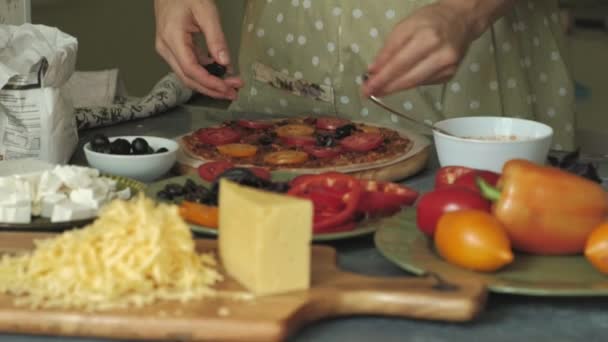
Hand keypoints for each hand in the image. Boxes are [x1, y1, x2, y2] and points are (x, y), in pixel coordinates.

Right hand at [154, 0, 242, 98]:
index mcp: (172, 38)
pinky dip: (204, 73)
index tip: (228, 88)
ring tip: (230, 86)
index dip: (210, 83)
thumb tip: (226, 63)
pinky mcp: (172, 50)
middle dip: (211, 89)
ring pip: (187, 75)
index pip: (190, 69)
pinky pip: (188, 67)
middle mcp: (166, 49)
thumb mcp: (206, 12)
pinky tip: (220, 74)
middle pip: (188, 78)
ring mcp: (167, 50)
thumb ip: (216, 38)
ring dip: (208, 84)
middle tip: (233, 93)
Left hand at [363, 1, 479, 96]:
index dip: (382, 78)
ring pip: (415, 83)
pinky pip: (424, 83)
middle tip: (369, 93)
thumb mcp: (405, 27)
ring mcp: (447, 68)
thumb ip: (389, 49)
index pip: (399, 63)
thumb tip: (374, 70)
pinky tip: (399, 83)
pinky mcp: (450, 75)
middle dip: (386, 87)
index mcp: (428, 39)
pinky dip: (410, 83)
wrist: (462, 20)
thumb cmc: (430, 21)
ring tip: (380, 90)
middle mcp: (440, 55)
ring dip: (395, 88)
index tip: (366, 88)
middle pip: (408, 78)